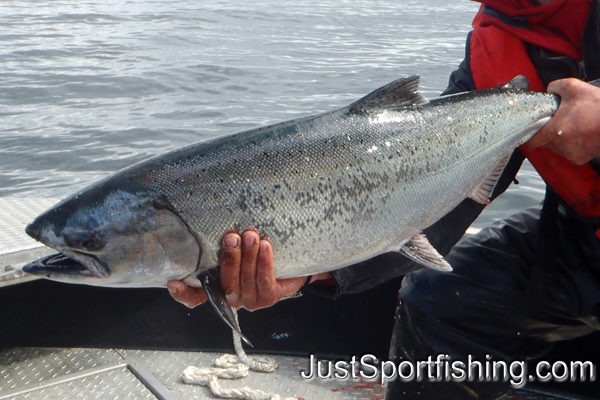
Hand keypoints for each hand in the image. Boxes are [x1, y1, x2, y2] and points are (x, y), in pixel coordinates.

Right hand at [167, 230, 331, 309]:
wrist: (291, 259)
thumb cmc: (258, 247)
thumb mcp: (239, 243)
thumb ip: (225, 239)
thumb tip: (207, 211)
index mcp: (217, 284)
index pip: (196, 295)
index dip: (184, 293)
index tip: (174, 282)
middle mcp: (231, 295)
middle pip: (225, 283)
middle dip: (229, 259)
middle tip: (232, 237)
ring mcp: (250, 299)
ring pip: (245, 281)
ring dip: (248, 256)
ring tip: (251, 236)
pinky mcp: (268, 297)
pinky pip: (265, 281)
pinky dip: (264, 262)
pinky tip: (265, 246)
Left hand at [527, 78, 599, 164]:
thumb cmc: (597, 104)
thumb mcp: (574, 87)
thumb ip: (555, 87)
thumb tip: (549, 90)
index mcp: (555, 131)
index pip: (532, 141)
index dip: (531, 135)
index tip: (534, 130)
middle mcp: (561, 145)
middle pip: (545, 143)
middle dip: (549, 133)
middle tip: (560, 122)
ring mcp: (571, 153)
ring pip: (557, 148)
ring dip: (561, 140)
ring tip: (573, 127)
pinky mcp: (580, 158)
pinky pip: (569, 153)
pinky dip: (572, 146)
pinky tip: (580, 135)